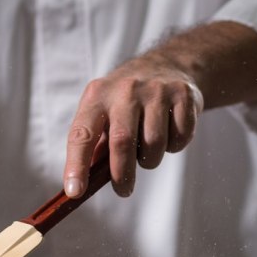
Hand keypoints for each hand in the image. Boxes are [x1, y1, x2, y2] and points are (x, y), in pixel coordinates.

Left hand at [63, 53, 202, 197]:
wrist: (168, 65)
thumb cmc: (127, 99)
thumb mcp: (104, 111)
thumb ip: (95, 145)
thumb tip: (82, 184)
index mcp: (98, 96)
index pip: (82, 134)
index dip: (76, 165)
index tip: (74, 192)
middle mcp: (125, 90)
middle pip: (122, 142)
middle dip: (122, 174)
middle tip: (123, 190)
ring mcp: (156, 90)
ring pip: (154, 144)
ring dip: (151, 159)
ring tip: (149, 150)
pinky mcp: (183, 95)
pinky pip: (180, 137)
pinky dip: (175, 146)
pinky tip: (169, 134)